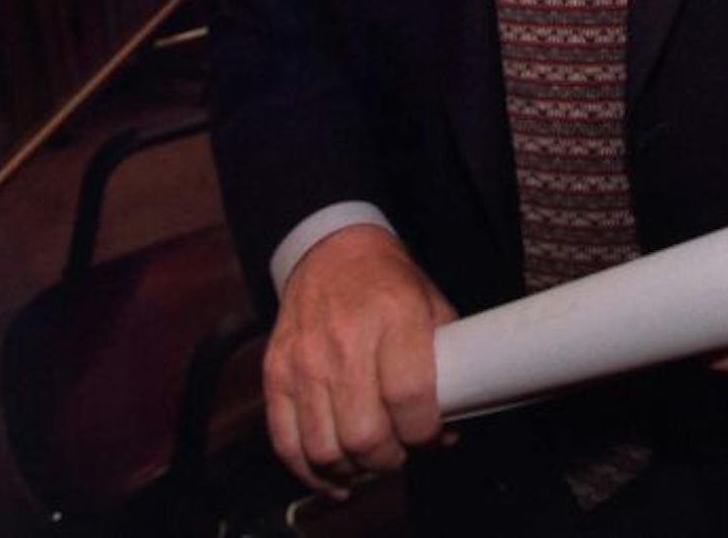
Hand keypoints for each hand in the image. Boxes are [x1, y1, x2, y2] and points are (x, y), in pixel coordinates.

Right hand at [263, 224, 458, 496]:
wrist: (330, 250)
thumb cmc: (389, 281)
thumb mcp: (431, 304)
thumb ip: (446, 362)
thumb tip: (452, 425)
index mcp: (394, 318)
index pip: (409, 396)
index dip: (425, 431)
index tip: (432, 435)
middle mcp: (345, 341)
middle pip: (365, 432)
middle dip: (389, 459)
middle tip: (400, 452)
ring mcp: (304, 360)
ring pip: (324, 447)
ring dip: (353, 470)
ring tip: (370, 462)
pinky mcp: (275, 373)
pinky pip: (285, 441)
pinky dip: (309, 471)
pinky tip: (334, 477)